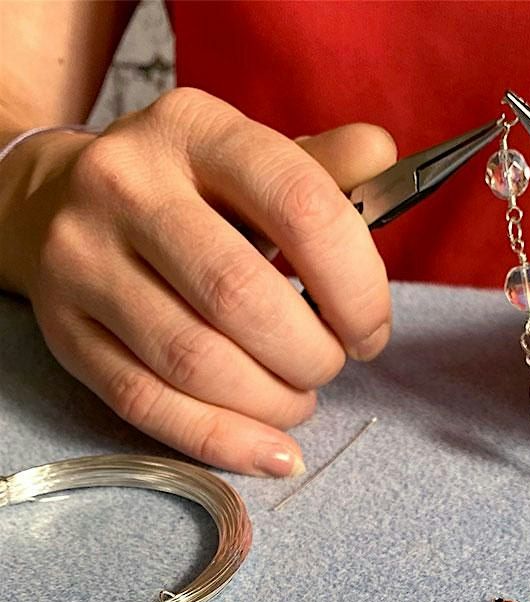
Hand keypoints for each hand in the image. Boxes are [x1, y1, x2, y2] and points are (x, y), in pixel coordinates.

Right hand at [0, 88, 396, 475]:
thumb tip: (383, 155)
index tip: (370, 330)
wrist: (56, 200)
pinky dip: (224, 440)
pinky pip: (148, 404)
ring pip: (195, 360)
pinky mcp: (65, 331)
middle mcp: (128, 186)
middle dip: (311, 354)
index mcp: (196, 131)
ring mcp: (84, 260)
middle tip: (330, 365)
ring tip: (298, 399)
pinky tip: (272, 452)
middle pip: (242, 296)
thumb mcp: (250, 160)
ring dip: (271, 401)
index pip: (302, 208)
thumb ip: (322, 168)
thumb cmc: (187, 192)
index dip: (358, 287)